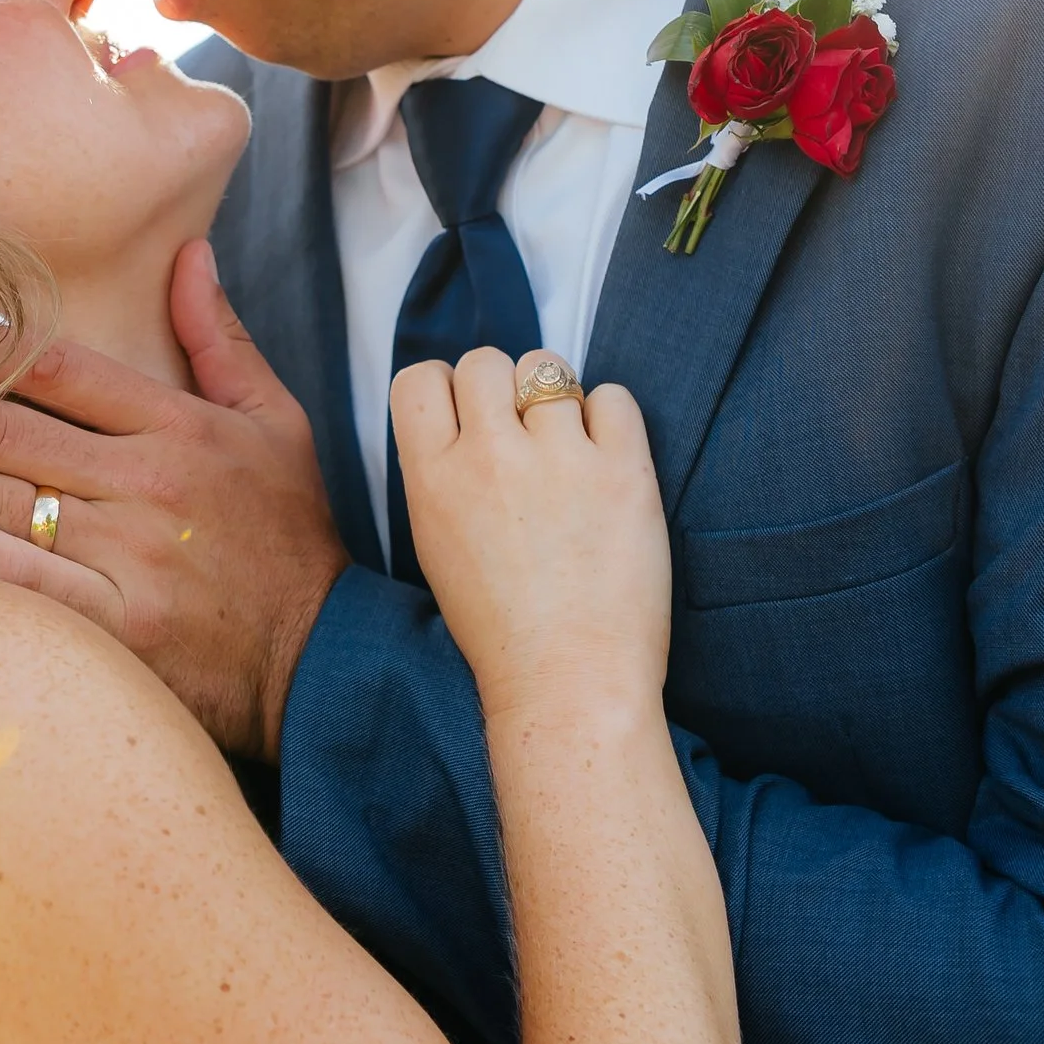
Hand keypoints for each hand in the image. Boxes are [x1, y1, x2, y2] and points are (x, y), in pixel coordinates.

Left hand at [0, 240, 348, 758]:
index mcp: (179, 426)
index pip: (55, 364)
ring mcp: (130, 556)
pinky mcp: (117, 626)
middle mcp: (147, 484)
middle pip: (9, 425)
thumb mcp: (277, 422)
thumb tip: (187, 253)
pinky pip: (20, 575)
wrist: (324, 659)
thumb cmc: (291, 536)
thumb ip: (221, 338)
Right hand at [390, 348, 670, 726]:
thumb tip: (468, 417)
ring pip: (549, 368)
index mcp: (431, 478)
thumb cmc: (502, 628)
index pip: (420, 378)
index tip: (469, 417)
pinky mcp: (623, 469)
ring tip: (568, 451)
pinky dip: (610, 419)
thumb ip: (443, 474)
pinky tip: (605, 461)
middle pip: (485, 360)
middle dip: (503, 387)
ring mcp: (559, 459)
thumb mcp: (436, 545)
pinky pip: (613, 397)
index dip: (446, 389)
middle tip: (523, 436)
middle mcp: (489, 456)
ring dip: (558, 399)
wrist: (567, 682)